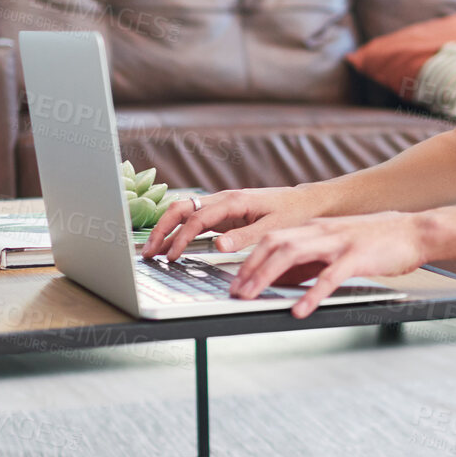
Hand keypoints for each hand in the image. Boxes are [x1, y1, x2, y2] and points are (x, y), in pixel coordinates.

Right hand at [139, 185, 324, 260]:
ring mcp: (222, 205)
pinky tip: (172, 244)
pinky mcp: (225, 213)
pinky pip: (196, 219)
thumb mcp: (272, 228)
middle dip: (162, 229)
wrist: (307, 202)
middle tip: (148, 252)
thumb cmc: (293, 214)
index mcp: (234, 201)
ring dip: (167, 229)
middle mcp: (224, 199)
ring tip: (153, 251)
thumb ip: (245, 238)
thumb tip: (218, 246)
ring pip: (185, 212)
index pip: (197, 218)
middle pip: (181, 209)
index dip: (180, 238)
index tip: (170, 257)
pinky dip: (180, 230)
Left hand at [230, 212, 431, 318]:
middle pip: (275, 244)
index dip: (250, 259)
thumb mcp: (336, 247)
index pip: (273, 239)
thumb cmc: (378, 241)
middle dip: (250, 268)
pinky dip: (311, 294)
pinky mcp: (357, 257)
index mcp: (316, 228)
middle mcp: (322, 231)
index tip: (236, 281)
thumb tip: (279, 279)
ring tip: (252, 297)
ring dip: (267, 276)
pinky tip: (299, 310)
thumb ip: (309, 262)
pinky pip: (329, 276)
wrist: (415, 231)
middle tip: (236, 292)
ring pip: (293, 254)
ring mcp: (339, 242)